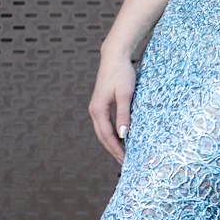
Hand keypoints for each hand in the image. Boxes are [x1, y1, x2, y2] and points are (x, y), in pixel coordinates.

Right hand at [88, 50, 135, 164]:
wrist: (114, 57)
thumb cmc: (121, 73)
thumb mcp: (125, 94)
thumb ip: (124, 114)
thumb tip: (123, 134)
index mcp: (98, 109)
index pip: (107, 135)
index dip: (116, 149)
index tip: (125, 159)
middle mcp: (94, 110)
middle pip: (102, 136)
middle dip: (113, 150)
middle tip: (124, 162)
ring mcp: (96, 107)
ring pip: (102, 131)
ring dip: (111, 143)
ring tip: (123, 154)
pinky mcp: (100, 104)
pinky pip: (104, 124)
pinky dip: (111, 133)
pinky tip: (120, 138)